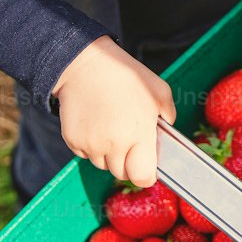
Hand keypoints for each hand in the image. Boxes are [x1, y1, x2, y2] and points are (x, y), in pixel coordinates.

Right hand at [51, 36, 175, 187]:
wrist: (85, 65)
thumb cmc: (125, 75)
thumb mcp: (159, 90)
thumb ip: (169, 115)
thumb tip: (168, 131)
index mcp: (138, 134)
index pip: (141, 177)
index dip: (146, 176)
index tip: (147, 168)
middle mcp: (113, 145)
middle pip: (121, 173)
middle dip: (128, 164)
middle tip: (130, 142)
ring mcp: (91, 144)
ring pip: (103, 165)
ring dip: (109, 155)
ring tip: (112, 128)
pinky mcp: (73, 141)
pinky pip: (86, 154)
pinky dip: (92, 146)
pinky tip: (96, 124)